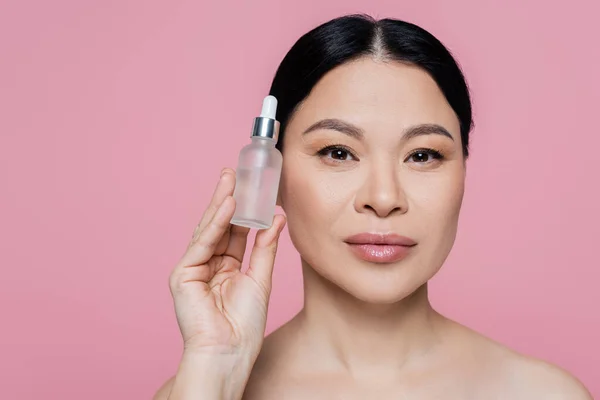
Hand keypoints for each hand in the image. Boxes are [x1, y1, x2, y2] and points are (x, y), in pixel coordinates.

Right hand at [169, 168, 285, 357]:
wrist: (230, 352)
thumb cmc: (244, 324)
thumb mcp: (260, 278)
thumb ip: (265, 248)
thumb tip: (276, 219)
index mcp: (225, 267)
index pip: (233, 231)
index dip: (242, 210)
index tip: (250, 187)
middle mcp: (207, 265)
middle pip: (218, 226)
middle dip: (227, 199)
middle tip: (235, 174)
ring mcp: (193, 268)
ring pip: (208, 229)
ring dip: (220, 203)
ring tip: (231, 180)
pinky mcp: (183, 274)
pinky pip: (203, 242)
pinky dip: (216, 223)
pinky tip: (228, 205)